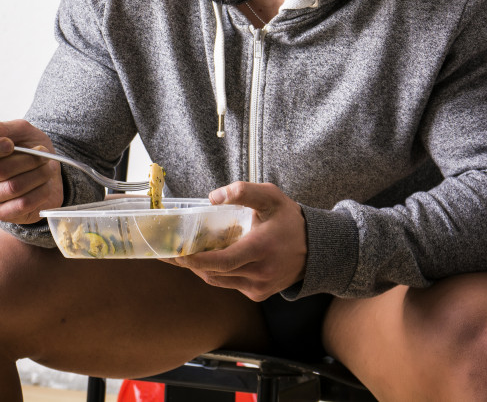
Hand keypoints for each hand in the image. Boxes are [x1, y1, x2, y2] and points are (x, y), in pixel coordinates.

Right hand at [0, 119, 63, 224]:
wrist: (49, 171)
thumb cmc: (30, 148)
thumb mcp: (20, 131)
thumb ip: (0, 128)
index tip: (10, 144)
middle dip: (27, 160)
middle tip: (43, 155)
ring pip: (13, 187)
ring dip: (37, 175)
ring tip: (48, 168)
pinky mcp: (2, 214)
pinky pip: (22, 204)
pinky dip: (40, 192)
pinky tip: (46, 185)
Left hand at [164, 182, 306, 301]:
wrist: (317, 249)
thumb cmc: (289, 220)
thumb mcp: (270, 197)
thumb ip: (243, 191)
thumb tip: (213, 197)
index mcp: (261, 249)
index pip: (222, 261)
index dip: (195, 260)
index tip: (176, 253)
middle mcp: (260, 272)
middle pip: (214, 273)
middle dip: (189, 263)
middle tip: (169, 251)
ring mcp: (259, 287)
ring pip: (218, 281)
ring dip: (200, 268)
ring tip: (183, 254)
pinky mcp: (259, 294)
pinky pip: (229, 284)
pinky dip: (216, 272)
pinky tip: (210, 258)